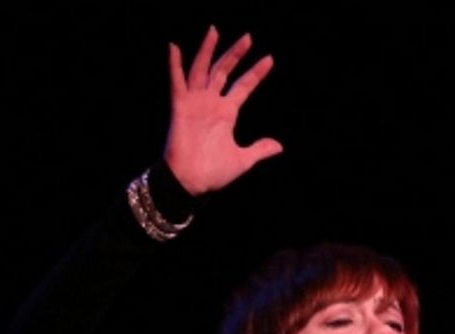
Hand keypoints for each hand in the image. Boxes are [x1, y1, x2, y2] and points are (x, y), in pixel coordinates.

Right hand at [164, 26, 282, 195]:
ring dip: (208, 50)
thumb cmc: (213, 173)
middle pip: (224, 71)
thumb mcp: (242, 159)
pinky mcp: (180, 107)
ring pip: (202, 70)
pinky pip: (177, 82)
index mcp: (226, 113)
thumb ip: (259, 149)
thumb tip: (279, 146)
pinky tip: (175, 47)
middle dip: (236, 54)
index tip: (269, 59)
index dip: (255, 73)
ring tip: (215, 30)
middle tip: (248, 37)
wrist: (191, 182)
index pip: (243, 87)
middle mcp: (211, 104)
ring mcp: (196, 103)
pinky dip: (175, 65)